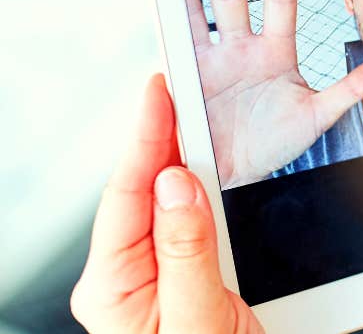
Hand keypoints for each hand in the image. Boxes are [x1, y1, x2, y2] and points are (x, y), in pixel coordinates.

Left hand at [71, 74, 261, 332]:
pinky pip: (195, 223)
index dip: (145, 136)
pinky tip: (214, 167)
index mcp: (115, 289)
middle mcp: (130, 279)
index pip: (126, 195)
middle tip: (181, 84)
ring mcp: (160, 278)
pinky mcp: (192, 278)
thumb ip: (186, 252)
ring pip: (171, 202)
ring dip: (186, 158)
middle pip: (144, 189)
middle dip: (162, 134)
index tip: (161, 87)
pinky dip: (208, 189)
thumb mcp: (200, 321)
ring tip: (196, 114)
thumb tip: (174, 183)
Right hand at [181, 0, 362, 185]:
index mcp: (274, 54)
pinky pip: (175, 41)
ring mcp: (211, 60)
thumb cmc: (276, 145)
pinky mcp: (188, 77)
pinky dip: (167, 14)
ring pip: (198, 8)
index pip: (280, 4)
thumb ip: (349, 90)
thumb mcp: (317, 117)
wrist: (238, 175)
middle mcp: (240, 49)